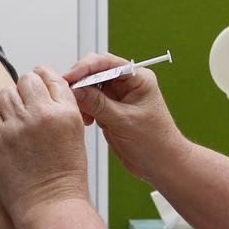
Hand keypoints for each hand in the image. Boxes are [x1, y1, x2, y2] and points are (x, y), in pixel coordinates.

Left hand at [0, 66, 89, 222]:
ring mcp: (19, 125)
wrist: (49, 206)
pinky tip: (3, 129)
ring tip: (15, 120)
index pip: (51, 77)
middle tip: (26, 105)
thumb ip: (61, 109)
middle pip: (26, 80)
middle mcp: (43, 114)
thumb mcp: (75, 135)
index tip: (38, 84)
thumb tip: (42, 88)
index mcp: (67, 113)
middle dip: (25, 89)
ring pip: (6, 93)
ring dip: (9, 102)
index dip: (42, 78)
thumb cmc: (64, 177)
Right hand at [63, 53, 188, 182]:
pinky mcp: (110, 111)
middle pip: (96, 72)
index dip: (86, 67)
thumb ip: (98, 104)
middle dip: (80, 82)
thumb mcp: (124, 121)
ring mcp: (118, 98)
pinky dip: (83, 109)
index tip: (71, 77)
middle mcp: (127, 84)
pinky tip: (85, 120)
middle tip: (67, 94)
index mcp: (138, 78)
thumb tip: (76, 89)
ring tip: (79, 112)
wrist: (161, 165)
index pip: (107, 63)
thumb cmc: (156, 142)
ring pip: (90, 88)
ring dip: (81, 97)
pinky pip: (90, 103)